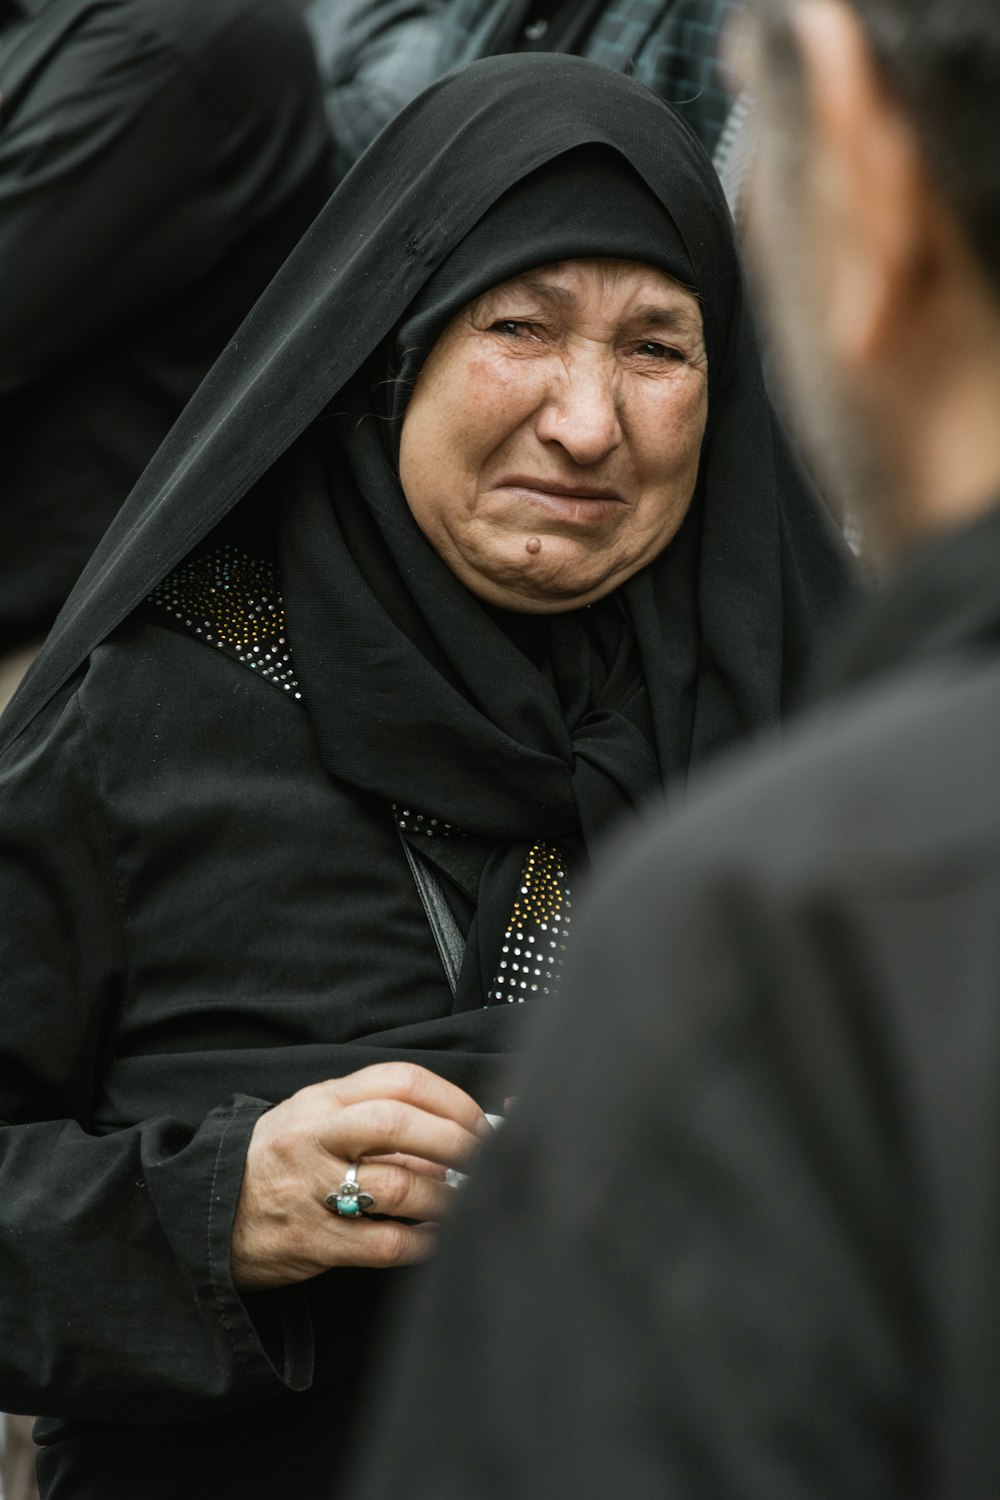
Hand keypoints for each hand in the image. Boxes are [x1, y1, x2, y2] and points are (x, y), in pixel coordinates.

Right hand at [230, 1062, 490, 1289]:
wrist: (206, 1212)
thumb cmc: (277, 1161)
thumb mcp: (315, 1120)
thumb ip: (375, 1119)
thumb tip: (453, 1136)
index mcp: (324, 1101)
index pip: (399, 1080)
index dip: (451, 1099)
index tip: (480, 1121)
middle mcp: (317, 1138)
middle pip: (399, 1123)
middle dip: (455, 1141)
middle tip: (484, 1159)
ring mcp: (312, 1190)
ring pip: (398, 1186)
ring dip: (445, 1197)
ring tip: (462, 1202)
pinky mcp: (313, 1241)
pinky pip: (385, 1243)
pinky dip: (424, 1242)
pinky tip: (437, 1238)